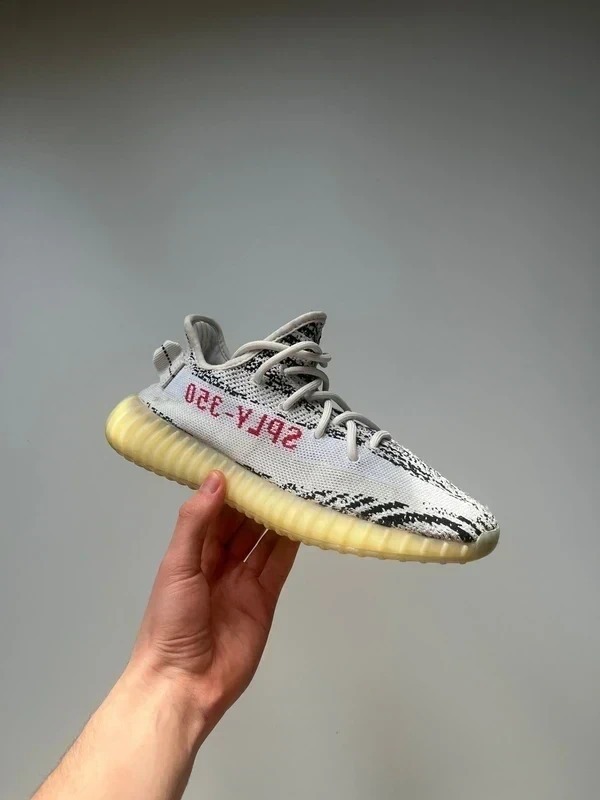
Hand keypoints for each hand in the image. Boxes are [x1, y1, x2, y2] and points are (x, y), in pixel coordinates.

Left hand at [130, 470, 299, 729]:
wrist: (184, 683)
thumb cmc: (171, 621)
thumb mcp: (177, 565)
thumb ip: (196, 522)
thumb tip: (217, 477)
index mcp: (191, 553)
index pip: (214, 512)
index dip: (230, 487)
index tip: (248, 459)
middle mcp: (218, 563)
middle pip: (242, 524)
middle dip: (257, 499)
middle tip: (280, 467)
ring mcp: (243, 581)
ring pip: (263, 541)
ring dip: (276, 517)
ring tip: (296, 486)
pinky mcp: (265, 599)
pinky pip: (279, 565)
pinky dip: (290, 544)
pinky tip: (301, 520)